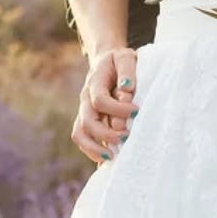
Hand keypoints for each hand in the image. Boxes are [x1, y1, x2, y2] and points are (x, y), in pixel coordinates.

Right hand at [71, 47, 137, 163]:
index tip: (136, 112)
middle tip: (126, 138)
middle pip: (87, 121)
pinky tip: (106, 161)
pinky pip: (82, 138)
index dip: (117, 108)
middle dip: (106, 133)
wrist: (105, 62)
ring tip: (111, 158)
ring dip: (93, 148)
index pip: (100, 100)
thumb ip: (127, 70)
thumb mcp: (125, 56)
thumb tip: (127, 90)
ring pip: (80, 133)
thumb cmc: (119, 61)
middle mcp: (85, 99)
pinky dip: (91, 151)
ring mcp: (84, 111)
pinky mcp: (87, 121)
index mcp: (94, 83)